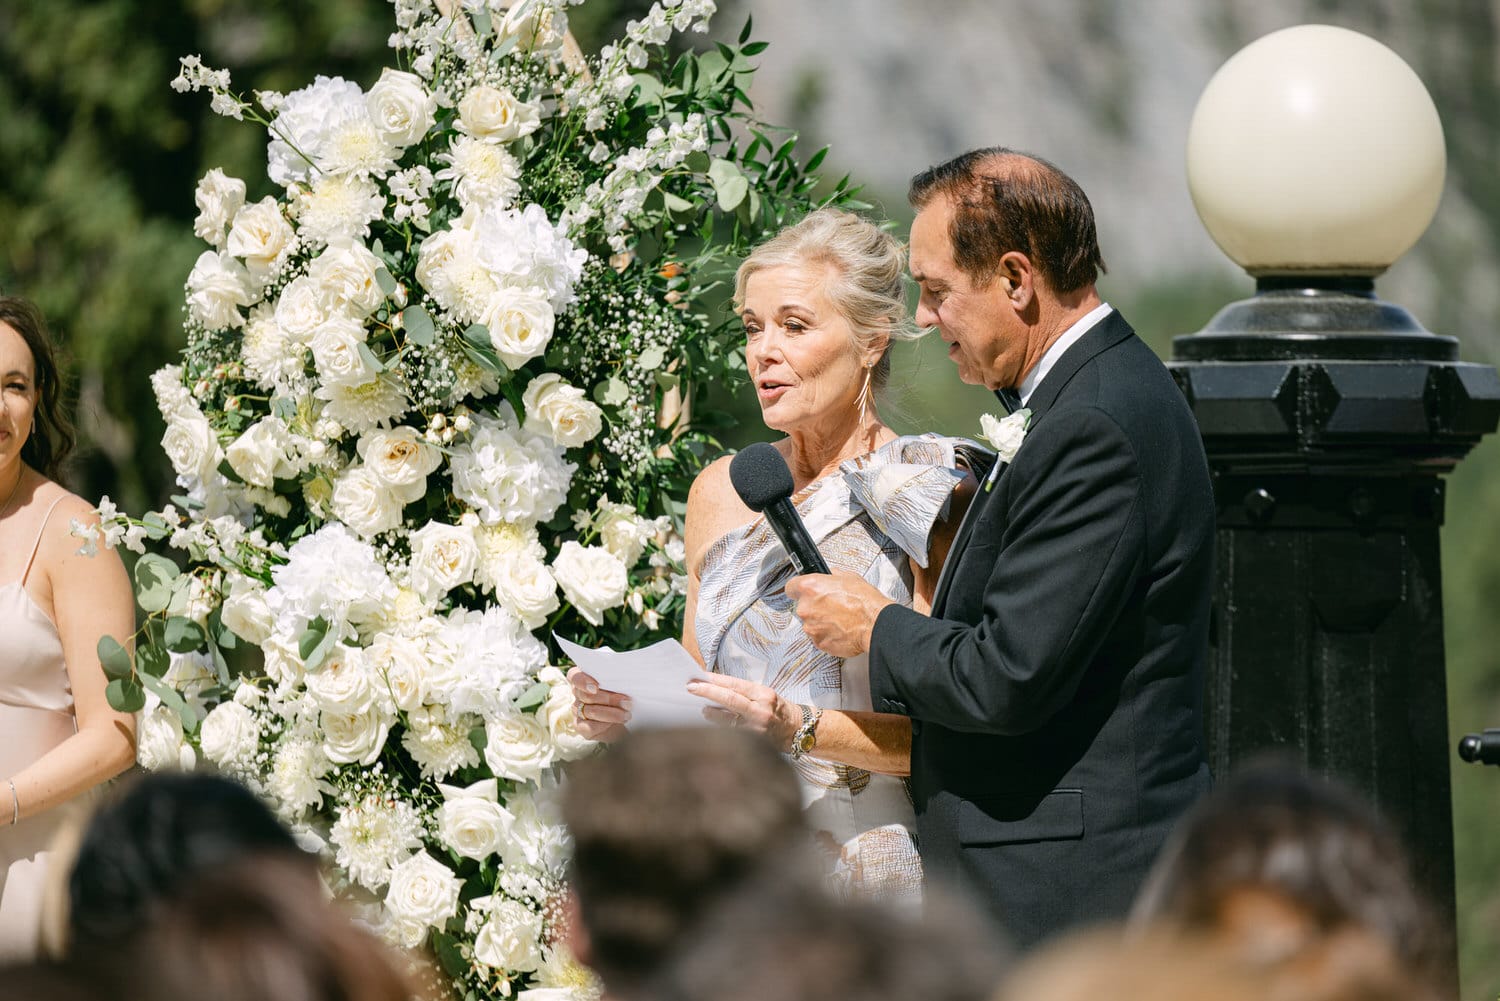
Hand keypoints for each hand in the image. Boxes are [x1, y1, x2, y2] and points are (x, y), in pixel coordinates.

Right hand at [566, 668, 631, 742]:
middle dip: (610, 699)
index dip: (583, 682)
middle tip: (627, 702)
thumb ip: (615, 682)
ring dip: (613, 713)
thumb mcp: (618, 686)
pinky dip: (606, 724)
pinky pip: (590, 726)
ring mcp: (577, 710)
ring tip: (627, 714)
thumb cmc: (619, 696)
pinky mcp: (580, 726)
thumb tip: (625, 681)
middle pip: (587, 696)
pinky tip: (617, 722)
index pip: (574, 676)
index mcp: (582, 678)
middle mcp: (577, 693)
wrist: (620, 718)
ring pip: (592, 711)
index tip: (596, 687)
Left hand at [685, 673, 801, 746]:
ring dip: (710, 712)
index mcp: (763, 695)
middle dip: (707, 692)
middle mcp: (760, 710)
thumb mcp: (765, 694)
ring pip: (726, 719)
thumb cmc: (779, 710)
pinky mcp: (753, 742)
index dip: (716, 681)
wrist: (798, 731)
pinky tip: (710, 722)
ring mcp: (756, 728)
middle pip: (729, 699)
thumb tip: (716, 687)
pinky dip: (719, 726)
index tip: (699, 677)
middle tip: (690, 687)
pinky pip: (730, 732)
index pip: (736, 685)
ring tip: (700, 707)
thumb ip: (743, 692)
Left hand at [784, 571, 893, 657]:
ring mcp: (810, 627)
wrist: (875, 623)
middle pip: (802, 606)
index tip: (803, 592)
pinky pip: (819, 637)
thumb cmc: (865, 601)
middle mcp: (806, 607)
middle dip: (814, 607)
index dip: (799, 589)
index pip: (791, 587)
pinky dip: (827, 634)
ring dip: (821, 622)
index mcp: (810, 587)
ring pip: (810, 623)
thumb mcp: (849, 577)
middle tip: (832, 607)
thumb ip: (832, 577)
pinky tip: (841, 629)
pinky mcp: (818, 642)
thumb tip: (830, 577)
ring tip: (840, 619)